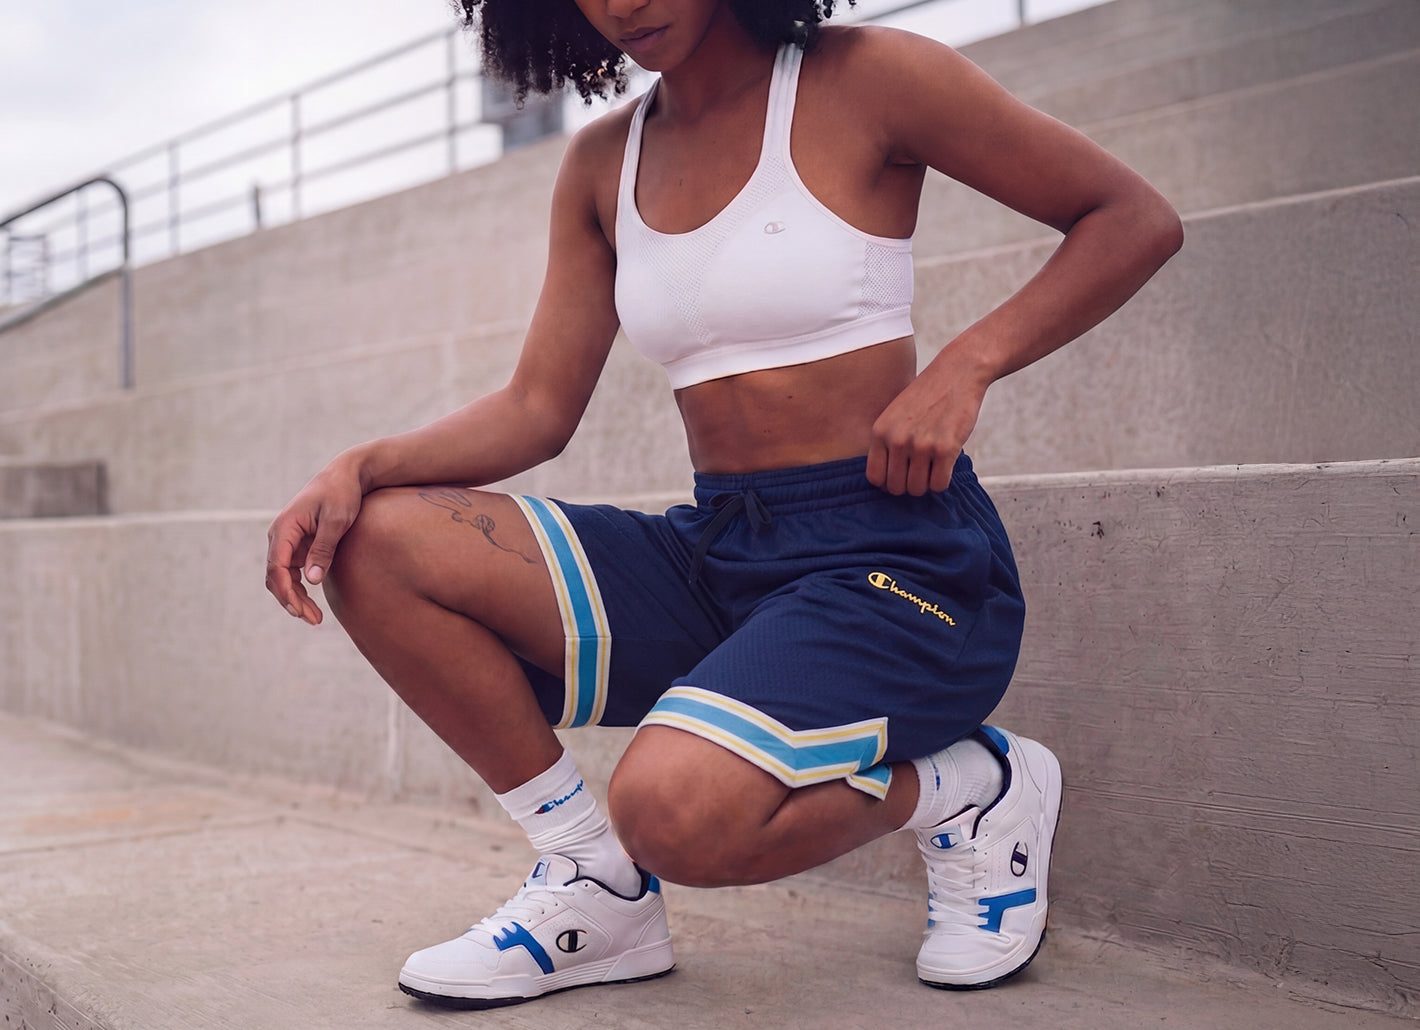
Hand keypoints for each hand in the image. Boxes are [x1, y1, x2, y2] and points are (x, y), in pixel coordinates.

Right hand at [265, 458, 364, 624]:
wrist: (346, 476)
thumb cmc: (341, 494)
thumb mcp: (336, 521)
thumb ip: (324, 549)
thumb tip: (312, 580)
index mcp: (285, 527)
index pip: (277, 565)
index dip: (285, 591)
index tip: (298, 609)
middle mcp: (281, 534)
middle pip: (276, 575)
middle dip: (290, 600)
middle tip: (312, 620)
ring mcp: (288, 540)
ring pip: (282, 577)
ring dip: (294, 598)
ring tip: (314, 619)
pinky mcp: (298, 544)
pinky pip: (292, 572)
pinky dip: (299, 588)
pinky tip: (311, 604)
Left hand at [866, 358, 989, 495]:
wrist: (957, 372)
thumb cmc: (927, 395)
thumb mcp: (894, 414)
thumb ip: (887, 441)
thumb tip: (885, 481)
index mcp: (880, 431)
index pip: (875, 477)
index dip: (888, 482)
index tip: (900, 476)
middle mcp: (897, 440)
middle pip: (896, 488)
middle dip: (909, 485)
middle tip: (920, 472)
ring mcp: (921, 445)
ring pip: (918, 489)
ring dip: (927, 484)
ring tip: (933, 467)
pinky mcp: (946, 448)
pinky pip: (939, 485)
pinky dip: (942, 482)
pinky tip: (945, 466)